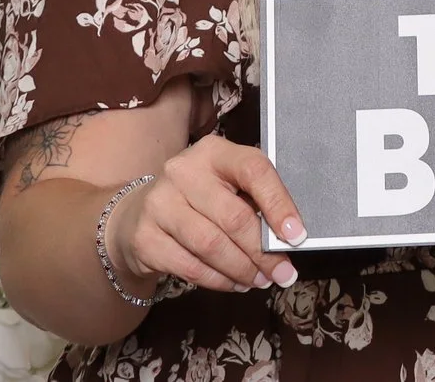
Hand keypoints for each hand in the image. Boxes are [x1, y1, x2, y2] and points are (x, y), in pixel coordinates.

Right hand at [109, 136, 308, 295]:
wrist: (137, 214)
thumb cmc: (199, 198)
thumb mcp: (226, 185)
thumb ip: (255, 201)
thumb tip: (290, 238)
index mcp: (214, 151)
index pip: (254, 170)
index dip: (279, 204)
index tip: (297, 236)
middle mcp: (183, 171)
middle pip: (233, 216)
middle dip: (264, 252)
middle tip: (283, 273)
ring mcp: (159, 203)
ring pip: (212, 245)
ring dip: (243, 269)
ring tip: (260, 280)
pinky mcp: (145, 237)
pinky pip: (190, 267)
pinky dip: (219, 281)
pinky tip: (235, 283)